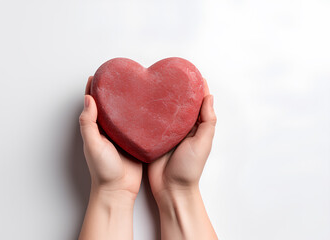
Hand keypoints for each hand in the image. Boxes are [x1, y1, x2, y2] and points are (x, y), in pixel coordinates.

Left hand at [79, 76, 142, 198]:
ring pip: (124, 114)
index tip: (97, 75)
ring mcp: (122, 136)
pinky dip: (140, 115)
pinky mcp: (135, 142)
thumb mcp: (93, 145)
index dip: (93, 89)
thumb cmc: (103, 170)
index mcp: (96, 129)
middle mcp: (108, 130)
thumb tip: (88, 99)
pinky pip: (137, 125)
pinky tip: (147, 108)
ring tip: (135, 87)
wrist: (119, 189)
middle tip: (119, 77)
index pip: (92, 104)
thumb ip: (88, 123)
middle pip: (109, 106)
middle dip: (112, 91)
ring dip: (127, 102)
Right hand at [148, 77, 216, 199]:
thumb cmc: (189, 168)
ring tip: (157, 83)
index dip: (197, 88)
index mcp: (196, 128)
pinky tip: (144, 102)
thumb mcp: (203, 144)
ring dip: (163, 99)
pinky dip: (150, 112)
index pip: (198, 104)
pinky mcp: (153, 138)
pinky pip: (152, 122)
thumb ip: (207, 121)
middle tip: (171, 74)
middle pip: (181, 105)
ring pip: (166, 111)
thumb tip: (209, 97)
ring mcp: (167, 133)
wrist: (170, 188)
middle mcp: (182, 128)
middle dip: (178, 90)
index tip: (192, 73)